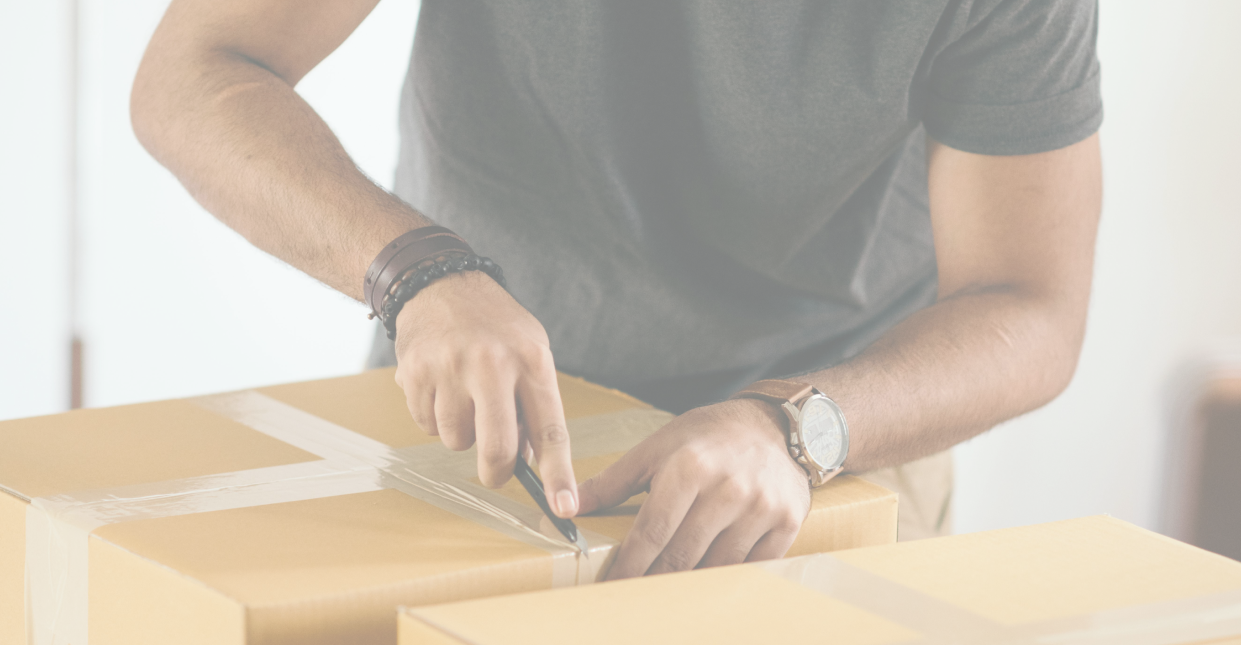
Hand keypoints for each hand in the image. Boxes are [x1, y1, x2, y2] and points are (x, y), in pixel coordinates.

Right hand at [393, 270, 577, 516]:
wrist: (438, 283)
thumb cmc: (493, 324)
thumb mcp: (529, 351)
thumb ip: (533, 403)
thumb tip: (529, 461)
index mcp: (531, 360)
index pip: (550, 429)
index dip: (558, 475)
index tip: (564, 508)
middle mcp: (491, 364)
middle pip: (497, 449)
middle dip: (497, 472)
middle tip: (496, 472)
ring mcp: (450, 368)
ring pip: (456, 440)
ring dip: (461, 433)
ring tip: (464, 397)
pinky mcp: (415, 373)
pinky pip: (425, 425)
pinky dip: (433, 417)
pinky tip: (440, 387)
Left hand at [577, 398, 811, 578]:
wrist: (774, 425)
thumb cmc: (707, 436)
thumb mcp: (658, 446)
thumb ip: (614, 481)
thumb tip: (569, 507)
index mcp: (689, 467)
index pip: (652, 531)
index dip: (630, 565)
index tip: (614, 586)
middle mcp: (727, 488)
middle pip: (682, 555)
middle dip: (655, 580)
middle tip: (636, 599)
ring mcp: (761, 507)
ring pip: (717, 566)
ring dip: (692, 583)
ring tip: (670, 593)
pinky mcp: (787, 520)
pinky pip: (754, 566)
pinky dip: (730, 576)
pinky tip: (712, 581)